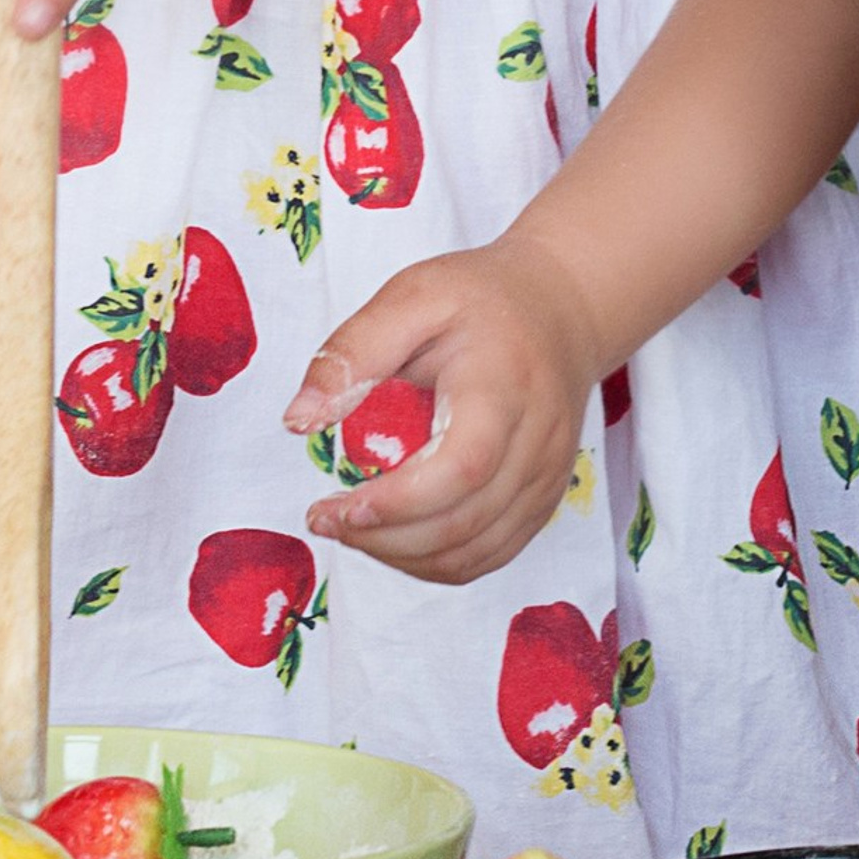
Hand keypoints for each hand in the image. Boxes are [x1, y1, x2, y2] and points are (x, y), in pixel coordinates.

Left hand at [285, 233, 600, 583]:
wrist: (560, 309)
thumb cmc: (480, 300)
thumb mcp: (411, 297)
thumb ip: (353, 353)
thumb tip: (298, 420)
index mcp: (503, 385)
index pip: (462, 467)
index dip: (397, 502)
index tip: (337, 504)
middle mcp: (536, 441)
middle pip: (464, 522)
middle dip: (383, 539)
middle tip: (325, 520)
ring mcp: (547, 477)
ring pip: (475, 553)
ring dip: (403, 557)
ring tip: (353, 529)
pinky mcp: (544, 499)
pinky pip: (490, 554)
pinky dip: (435, 562)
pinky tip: (395, 538)